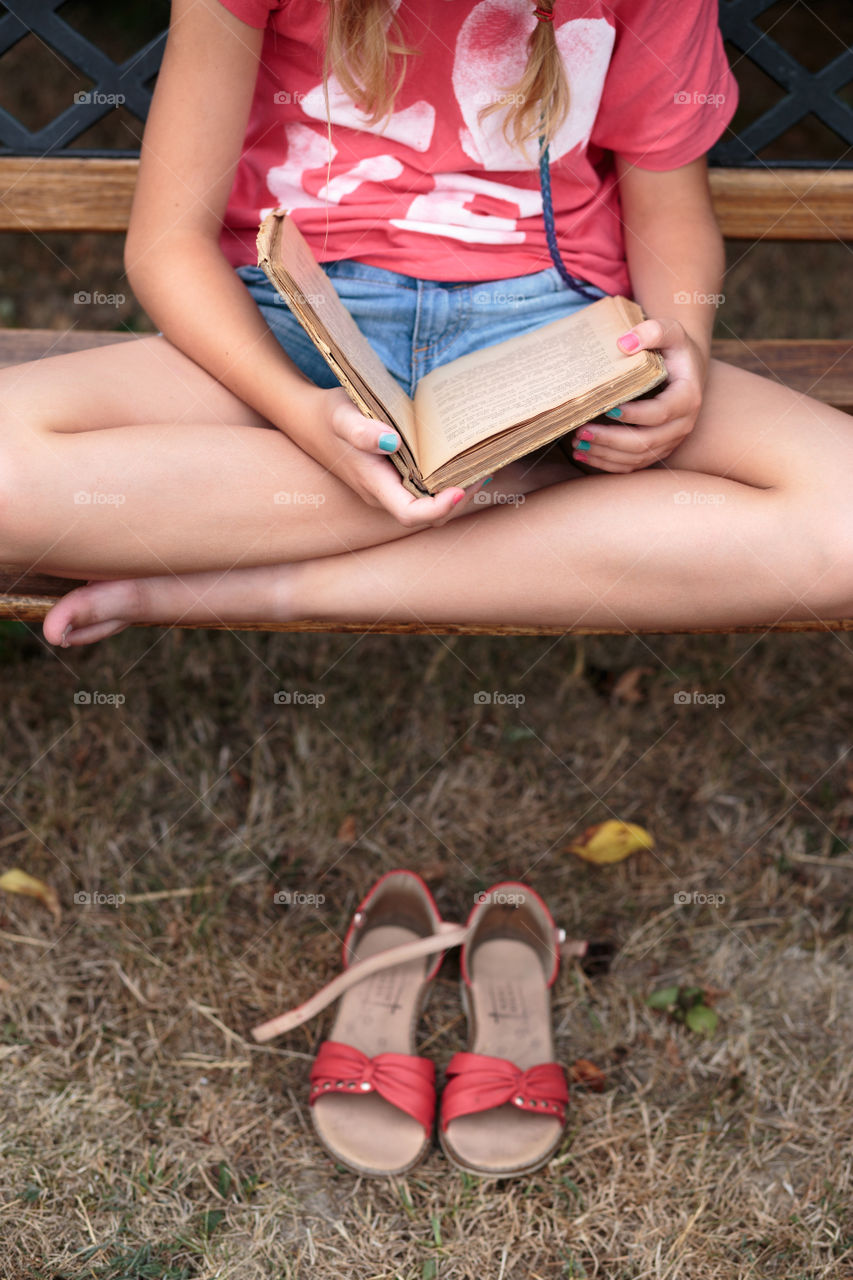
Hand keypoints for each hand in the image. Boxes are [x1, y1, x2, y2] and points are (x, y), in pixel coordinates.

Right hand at [316, 387, 486, 526]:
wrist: (307, 419)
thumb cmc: (328, 416)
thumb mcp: (342, 416)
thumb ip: (363, 431)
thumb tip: (391, 442)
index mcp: (374, 485)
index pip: (411, 515)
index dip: (439, 508)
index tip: (460, 488)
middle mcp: (383, 494)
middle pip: (427, 515)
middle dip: (457, 499)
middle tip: (482, 470)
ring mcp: (387, 489)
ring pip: (427, 505)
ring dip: (455, 491)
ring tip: (478, 466)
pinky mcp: (392, 479)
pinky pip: (423, 490)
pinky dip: (444, 481)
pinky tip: (459, 461)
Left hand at [569, 318, 706, 473]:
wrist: (685, 366)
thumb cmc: (674, 348)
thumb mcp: (670, 331)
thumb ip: (652, 331)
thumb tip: (624, 344)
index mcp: (688, 398)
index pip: (660, 413)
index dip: (633, 415)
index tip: (607, 409)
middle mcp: (683, 425)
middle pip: (646, 442)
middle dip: (611, 440)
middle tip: (580, 431)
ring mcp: (670, 440)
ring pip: (638, 457)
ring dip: (605, 454)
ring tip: (577, 442)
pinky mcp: (657, 449)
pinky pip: (633, 464)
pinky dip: (608, 463)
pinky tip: (584, 454)